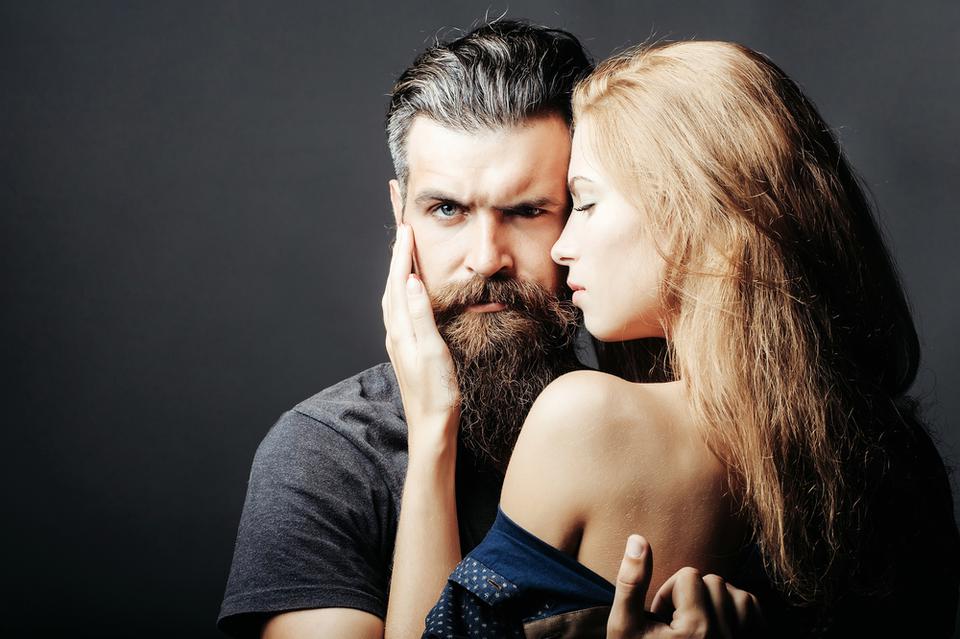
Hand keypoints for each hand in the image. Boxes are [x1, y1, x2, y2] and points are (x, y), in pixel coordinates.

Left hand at [382, 224, 458, 456]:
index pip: (398, 282)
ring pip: (392, 298)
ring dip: (396, 273)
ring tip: (404, 254)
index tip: (406, 230)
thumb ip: (420, 315)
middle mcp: (394, 332)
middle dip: (396, 257)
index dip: (402, 254)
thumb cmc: (436, 392)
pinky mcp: (405, 349)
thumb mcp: (432, 351)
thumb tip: (410, 280)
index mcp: (400, 329)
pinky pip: (398, 310)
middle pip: (391, 285)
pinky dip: (400, 292)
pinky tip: (408, 294)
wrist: (431, 426)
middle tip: (403, 232)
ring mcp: (398, 342)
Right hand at [607, 535, 765, 638]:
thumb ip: (630, 582)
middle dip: (691, 597)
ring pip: (737, 595)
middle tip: (675, 627)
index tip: (659, 623)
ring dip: (716, 604)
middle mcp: (727, 638)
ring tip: (696, 628)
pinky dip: (737, 613)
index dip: (668, 594)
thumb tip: (638, 538)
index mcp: (697, 630)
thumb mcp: (625, 629)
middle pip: (714, 582)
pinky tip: (717, 630)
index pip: (689, 576)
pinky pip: (754, 613)